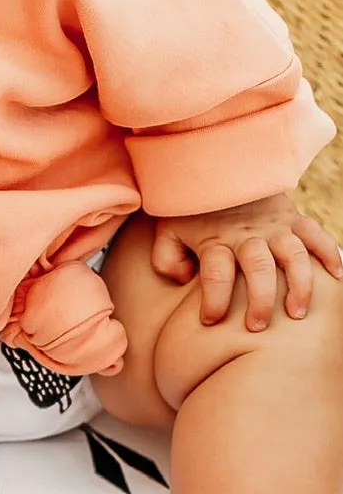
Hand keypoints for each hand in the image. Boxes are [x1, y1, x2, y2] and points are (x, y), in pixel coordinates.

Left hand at [151, 194, 342, 328]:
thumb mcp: (168, 230)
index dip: (213, 301)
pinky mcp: (292, 218)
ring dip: (299, 285)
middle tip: (257, 326)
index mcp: (214, 239)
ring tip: (297, 312)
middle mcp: (247, 234)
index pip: (215, 275)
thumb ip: (167, 258)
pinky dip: (329, 253)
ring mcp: (273, 226)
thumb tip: (184, 279)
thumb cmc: (190, 207)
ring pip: (293, 256)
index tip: (209, 320)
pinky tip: (336, 276)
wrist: (216, 166)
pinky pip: (316, 234)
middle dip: (260, 301)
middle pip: (258, 269)